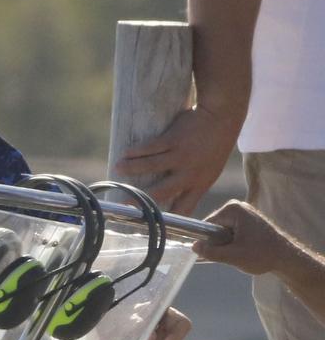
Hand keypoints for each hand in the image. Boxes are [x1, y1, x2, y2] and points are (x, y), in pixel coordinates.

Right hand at [115, 105, 242, 216]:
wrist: (223, 117)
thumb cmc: (214, 144)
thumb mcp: (210, 170)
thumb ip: (192, 183)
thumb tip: (168, 196)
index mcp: (200, 184)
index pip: (182, 209)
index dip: (165, 219)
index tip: (147, 222)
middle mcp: (190, 174)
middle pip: (160, 192)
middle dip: (139, 200)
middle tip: (123, 204)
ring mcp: (182, 156)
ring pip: (151, 166)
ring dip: (131, 168)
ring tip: (116, 168)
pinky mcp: (174, 140)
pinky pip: (150, 147)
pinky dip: (135, 151)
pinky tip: (125, 153)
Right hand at [191, 199, 295, 276]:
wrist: (287, 257)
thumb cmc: (262, 255)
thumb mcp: (232, 256)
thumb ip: (210, 251)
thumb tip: (193, 247)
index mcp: (233, 209)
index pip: (206, 225)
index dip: (207, 241)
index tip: (217, 252)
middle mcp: (237, 206)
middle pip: (213, 228)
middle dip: (218, 243)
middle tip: (232, 253)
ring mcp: (243, 212)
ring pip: (221, 232)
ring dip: (226, 244)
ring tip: (240, 252)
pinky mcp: (248, 220)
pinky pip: (229, 232)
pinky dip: (232, 243)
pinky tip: (243, 250)